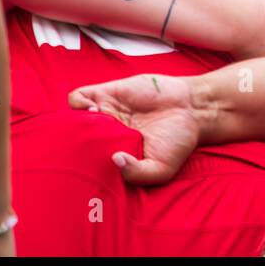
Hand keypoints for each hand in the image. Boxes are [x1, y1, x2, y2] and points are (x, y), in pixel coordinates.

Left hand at [69, 74, 200, 183]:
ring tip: (91, 123)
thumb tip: (114, 160)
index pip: (84, 160)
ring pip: (72, 118)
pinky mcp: (108, 93)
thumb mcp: (162, 168)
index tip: (83, 165)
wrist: (194, 108)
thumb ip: (137, 173)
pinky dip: (79, 102)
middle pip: (73, 139)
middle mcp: (107, 133)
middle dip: (70, 142)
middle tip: (81, 144)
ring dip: (72, 121)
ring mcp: (106, 112)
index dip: (77, 163)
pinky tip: (93, 109)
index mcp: (115, 151)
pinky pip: (79, 96)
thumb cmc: (179, 141)